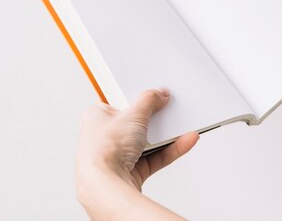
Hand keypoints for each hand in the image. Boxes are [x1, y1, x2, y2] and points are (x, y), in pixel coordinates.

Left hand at [76, 88, 198, 217]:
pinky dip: (171, 149)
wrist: (105, 186)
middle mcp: (104, 138)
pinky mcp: (132, 171)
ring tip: (182, 125)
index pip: (120, 103)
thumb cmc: (103, 151)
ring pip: (148, 141)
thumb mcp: (132, 114)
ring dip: (166, 135)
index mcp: (95, 117)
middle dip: (155, 119)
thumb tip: (158, 94)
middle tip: (170, 109)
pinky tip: (185, 140)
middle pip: (137, 123)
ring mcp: (118, 156)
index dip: (138, 99)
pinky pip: (155, 157)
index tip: (155, 94)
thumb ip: (149, 100)